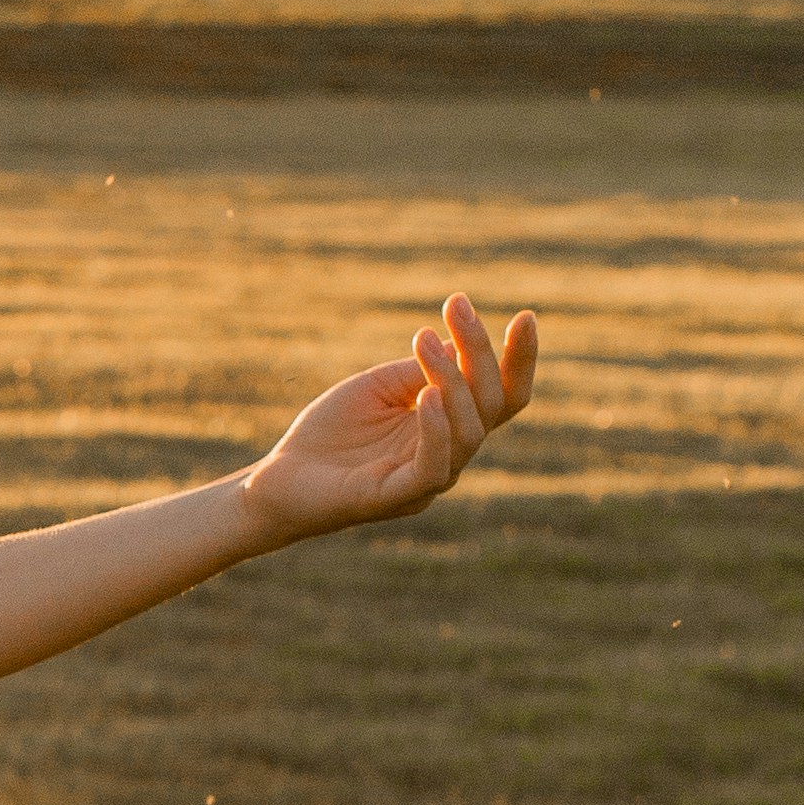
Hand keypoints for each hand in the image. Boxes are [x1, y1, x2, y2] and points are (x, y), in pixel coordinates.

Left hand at [240, 290, 538, 542]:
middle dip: (480, 351)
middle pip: (491, 406)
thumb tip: (459, 344)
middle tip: (457, 306)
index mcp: (449, 426)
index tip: (525, 316)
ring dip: (453, 380)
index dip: (519, 360)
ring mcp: (426, 480)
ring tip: (426, 342)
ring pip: (468, 433)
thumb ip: (418, 371)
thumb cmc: (331, 432)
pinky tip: (427, 396)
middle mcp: (449, 454)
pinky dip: (436, 431)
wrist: (278, 478)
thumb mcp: (377, 386)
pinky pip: (433, 468)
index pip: (503, 396)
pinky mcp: (395, 498)